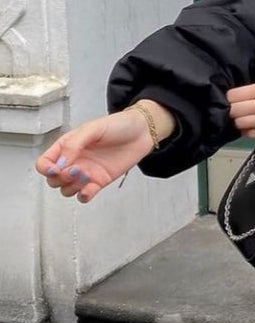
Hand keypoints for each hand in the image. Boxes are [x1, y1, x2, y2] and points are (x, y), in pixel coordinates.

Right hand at [34, 101, 173, 203]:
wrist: (142, 132)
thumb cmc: (118, 125)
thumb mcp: (92, 129)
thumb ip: (74, 144)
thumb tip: (59, 163)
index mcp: (67, 146)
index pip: (44, 163)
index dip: (46, 169)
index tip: (56, 168)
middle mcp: (74, 160)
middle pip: (52, 180)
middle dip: (60, 179)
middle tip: (76, 170)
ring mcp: (86, 173)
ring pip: (66, 190)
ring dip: (72, 187)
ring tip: (87, 175)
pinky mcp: (99, 182)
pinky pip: (84, 196)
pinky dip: (84, 196)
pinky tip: (91, 188)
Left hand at [227, 82, 254, 138]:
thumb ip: (249, 92)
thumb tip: (230, 100)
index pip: (233, 95)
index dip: (230, 98)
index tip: (232, 100)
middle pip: (234, 110)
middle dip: (232, 111)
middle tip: (235, 111)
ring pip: (240, 123)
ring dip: (239, 121)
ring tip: (243, 118)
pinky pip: (249, 134)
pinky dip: (247, 131)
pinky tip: (251, 126)